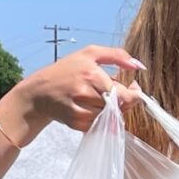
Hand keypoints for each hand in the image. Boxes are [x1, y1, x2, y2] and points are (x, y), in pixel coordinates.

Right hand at [7, 45, 145, 137]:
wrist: (39, 92)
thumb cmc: (66, 70)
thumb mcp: (90, 54)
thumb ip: (117, 55)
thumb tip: (139, 66)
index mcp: (92, 75)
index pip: (125, 95)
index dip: (134, 95)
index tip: (133, 89)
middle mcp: (86, 94)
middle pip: (120, 107)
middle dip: (122, 101)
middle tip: (115, 92)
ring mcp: (81, 111)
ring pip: (111, 117)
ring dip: (111, 109)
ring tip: (99, 98)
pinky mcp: (77, 123)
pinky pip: (100, 124)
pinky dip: (101, 118)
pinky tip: (92, 107)